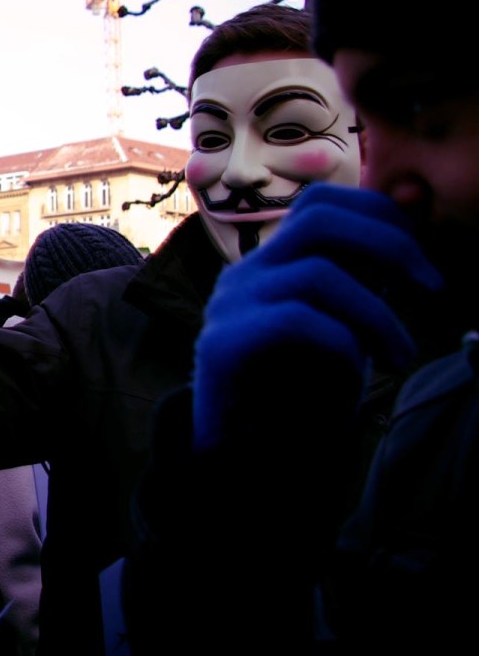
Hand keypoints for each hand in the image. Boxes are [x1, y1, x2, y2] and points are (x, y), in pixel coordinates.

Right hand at [192, 183, 441, 451]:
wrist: (241, 452)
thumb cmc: (296, 393)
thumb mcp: (340, 327)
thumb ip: (362, 287)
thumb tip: (408, 244)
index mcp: (272, 264)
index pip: (321, 203)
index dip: (379, 215)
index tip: (423, 264)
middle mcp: (246, 272)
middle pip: (317, 217)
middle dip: (389, 244)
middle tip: (431, 287)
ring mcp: (231, 304)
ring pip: (316, 273)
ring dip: (377, 314)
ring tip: (400, 356)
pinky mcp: (223, 343)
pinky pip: (297, 321)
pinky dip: (342, 343)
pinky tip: (353, 375)